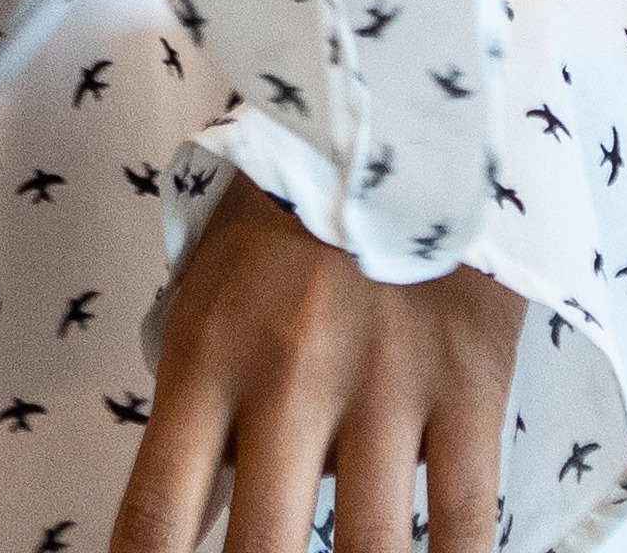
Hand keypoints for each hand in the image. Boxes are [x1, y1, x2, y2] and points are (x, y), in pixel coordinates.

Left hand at [113, 178, 524, 552]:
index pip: (157, 515)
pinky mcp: (468, 386)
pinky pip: (464, 517)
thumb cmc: (283, 216)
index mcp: (206, 358)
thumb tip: (194, 526)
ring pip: (368, 549)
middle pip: (262, 551)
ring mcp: (385, 386)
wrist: (397, 116)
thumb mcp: (208, 299)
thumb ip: (201, 415)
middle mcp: (289, 380)